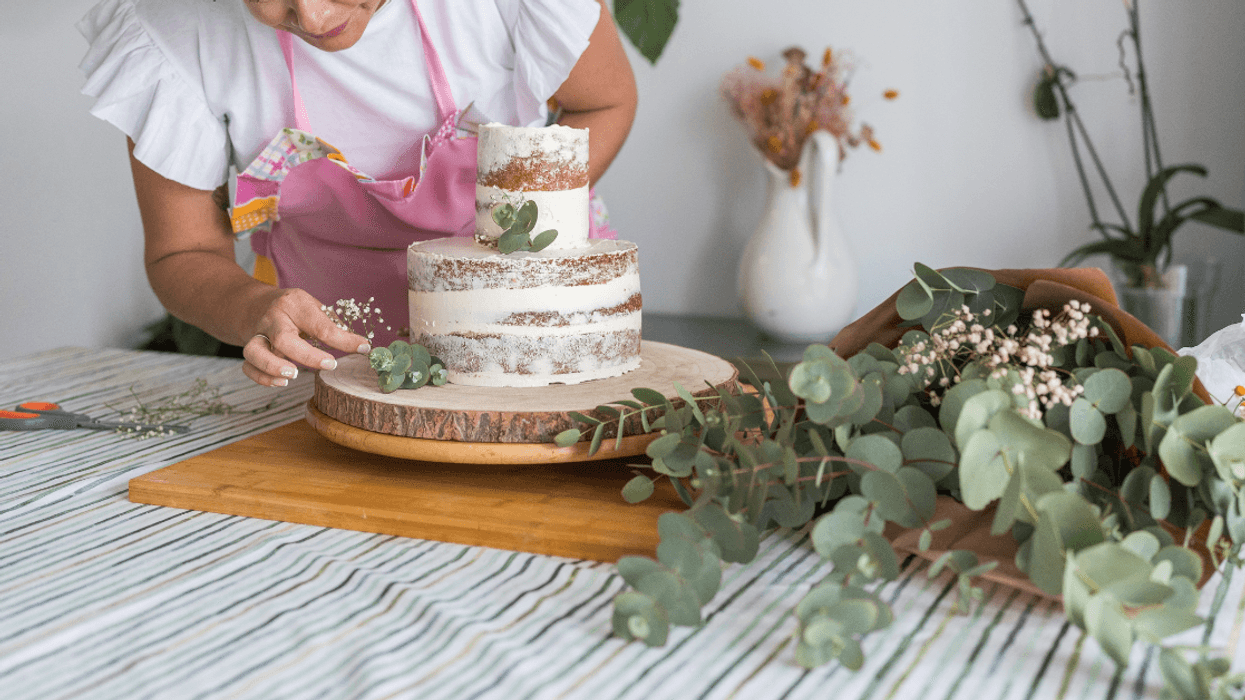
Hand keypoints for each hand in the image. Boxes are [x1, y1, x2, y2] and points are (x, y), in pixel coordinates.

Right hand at [241, 288, 371, 386]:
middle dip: (307, 355)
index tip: (363, 347)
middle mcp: (273, 319)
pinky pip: (248, 366)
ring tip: (292, 375)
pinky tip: (281, 383)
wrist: (254, 303)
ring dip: (273, 366)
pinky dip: (262, 377)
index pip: (321, 325)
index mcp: (295, 305)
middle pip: (283, 338)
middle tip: (329, 364)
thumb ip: (333, 325)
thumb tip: (359, 345)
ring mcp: (258, 334)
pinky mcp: (249, 348)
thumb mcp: (313, 307)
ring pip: (254, 351)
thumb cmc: (292, 309)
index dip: (344, 339)